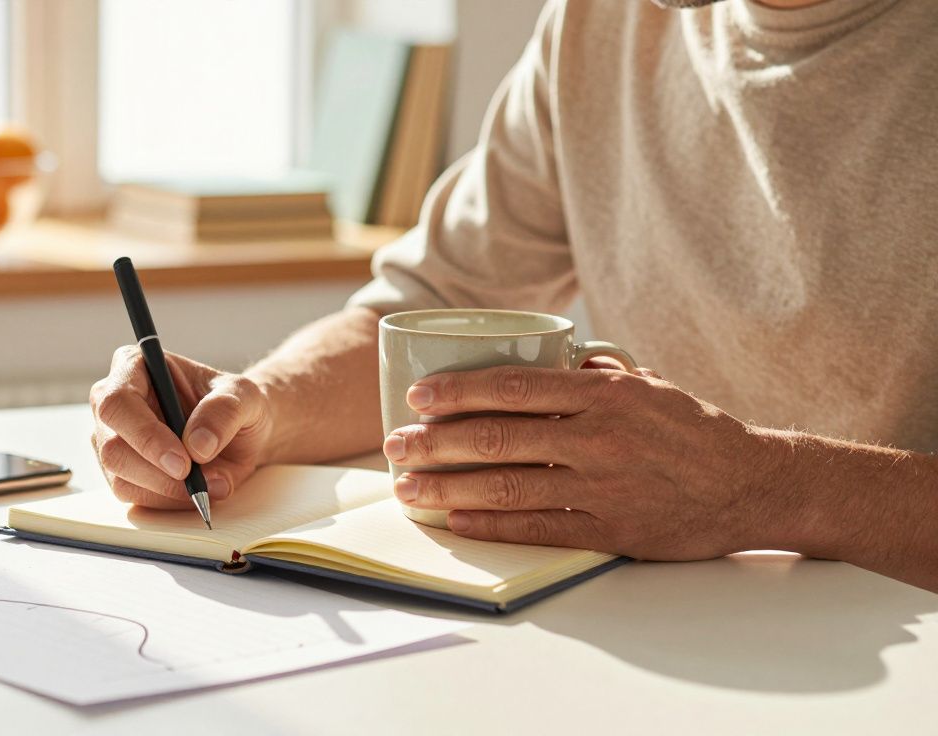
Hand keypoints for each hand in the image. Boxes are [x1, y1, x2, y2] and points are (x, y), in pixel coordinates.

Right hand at [90, 346, 273, 508]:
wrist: (240, 433)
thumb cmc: (235, 404)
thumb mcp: (244, 396)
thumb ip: (224, 412)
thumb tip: (197, 445)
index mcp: (134, 367)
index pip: (118, 403)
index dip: (146, 436)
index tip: (182, 462)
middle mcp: (114, 403)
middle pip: (112, 447)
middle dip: (157, 473)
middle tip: (198, 484)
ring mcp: (112, 440)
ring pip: (121, 479)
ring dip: (169, 491)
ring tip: (213, 483)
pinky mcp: (123, 472)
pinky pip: (135, 497)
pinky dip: (170, 501)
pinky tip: (198, 490)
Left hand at [385, 366, 783, 559]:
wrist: (752, 486)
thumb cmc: (692, 431)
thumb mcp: (647, 386)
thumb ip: (592, 376)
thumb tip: (545, 363)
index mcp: (604, 396)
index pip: (512, 387)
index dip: (456, 392)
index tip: (416, 397)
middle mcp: (598, 439)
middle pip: (495, 438)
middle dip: (433, 442)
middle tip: (394, 446)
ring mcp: (601, 489)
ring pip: (505, 487)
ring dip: (446, 488)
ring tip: (408, 487)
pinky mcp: (608, 532)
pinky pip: (535, 529)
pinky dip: (489, 525)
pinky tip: (454, 520)